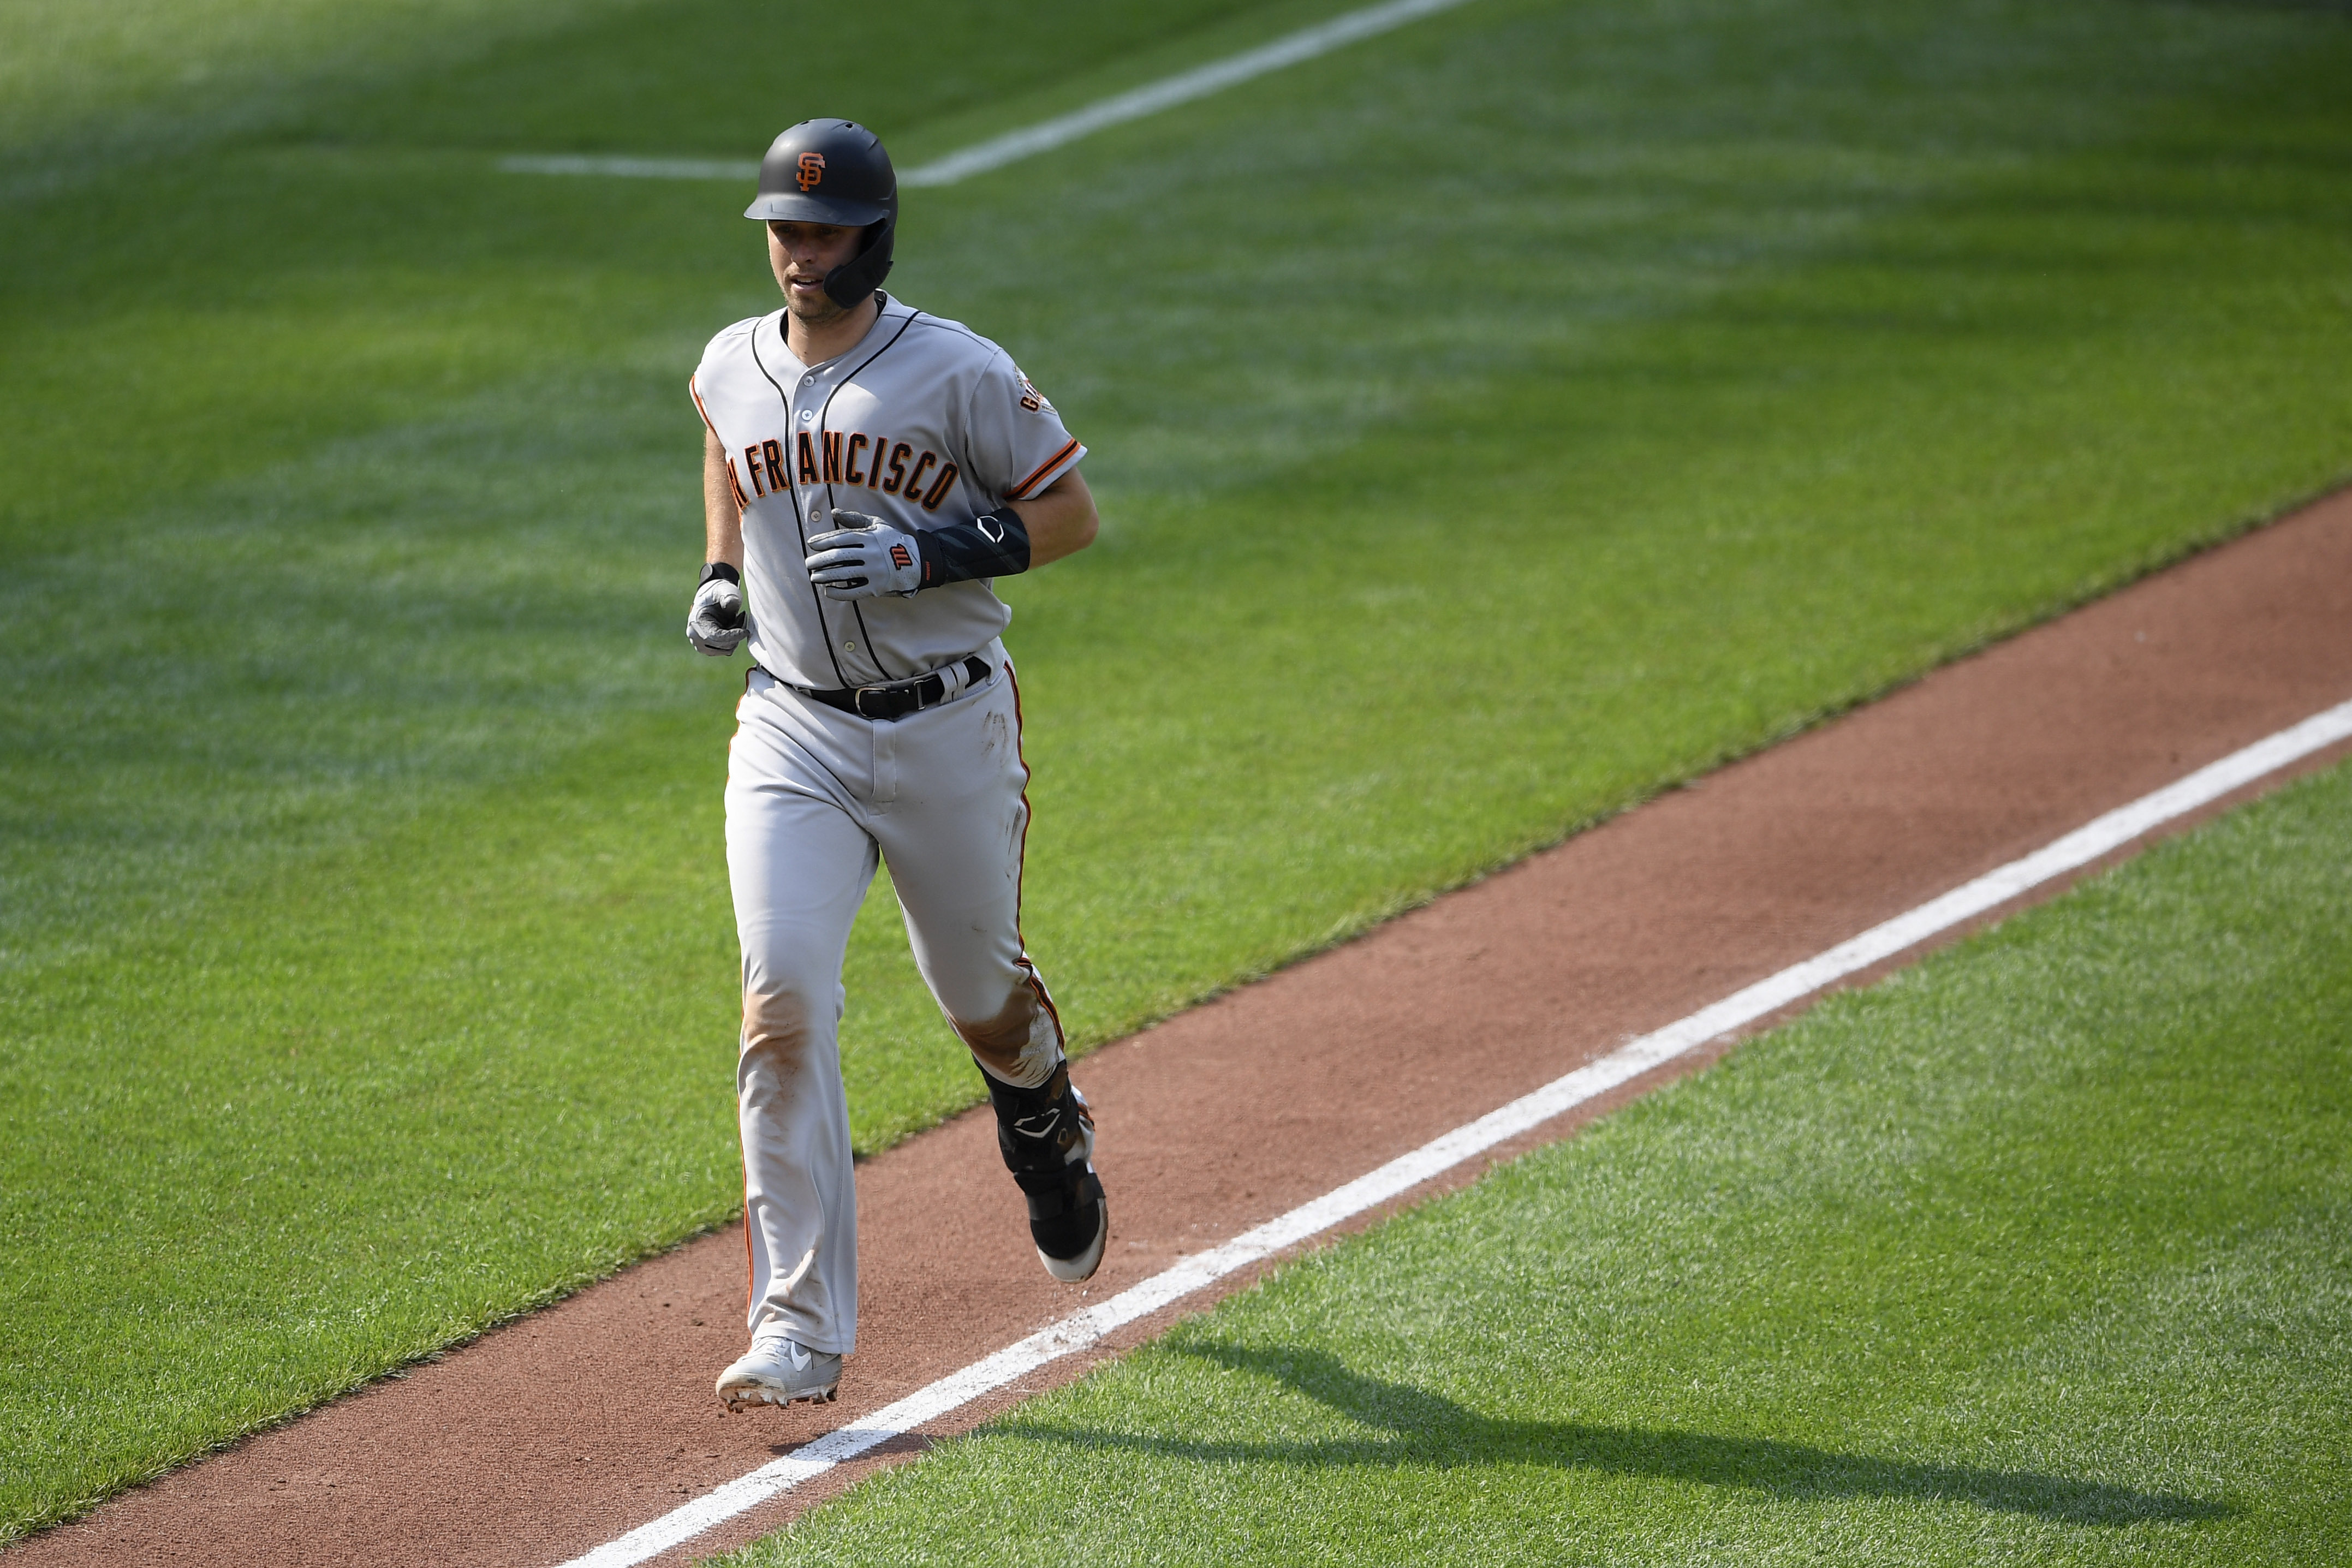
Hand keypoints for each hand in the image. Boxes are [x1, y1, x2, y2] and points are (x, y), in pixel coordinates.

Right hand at [687, 574, 745, 655]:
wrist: (712, 597)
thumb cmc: (718, 593)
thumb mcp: (724, 591)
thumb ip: (728, 597)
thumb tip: (729, 604)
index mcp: (696, 623)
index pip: (717, 637)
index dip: (734, 636)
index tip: (746, 631)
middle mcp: (695, 637)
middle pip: (723, 645)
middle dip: (736, 634)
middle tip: (741, 616)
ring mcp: (700, 645)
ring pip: (726, 649)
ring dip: (735, 637)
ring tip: (737, 619)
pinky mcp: (708, 649)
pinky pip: (726, 650)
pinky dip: (732, 640)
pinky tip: (733, 626)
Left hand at [805, 511, 921, 599]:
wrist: (917, 561)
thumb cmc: (892, 540)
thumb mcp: (877, 525)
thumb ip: (855, 518)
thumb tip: (834, 512)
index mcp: (869, 537)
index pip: (841, 538)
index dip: (824, 541)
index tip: (811, 544)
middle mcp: (871, 553)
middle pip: (839, 557)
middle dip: (820, 560)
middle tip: (808, 563)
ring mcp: (874, 571)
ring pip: (844, 574)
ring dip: (825, 576)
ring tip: (814, 577)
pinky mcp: (877, 587)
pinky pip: (854, 591)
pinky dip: (839, 593)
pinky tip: (828, 591)